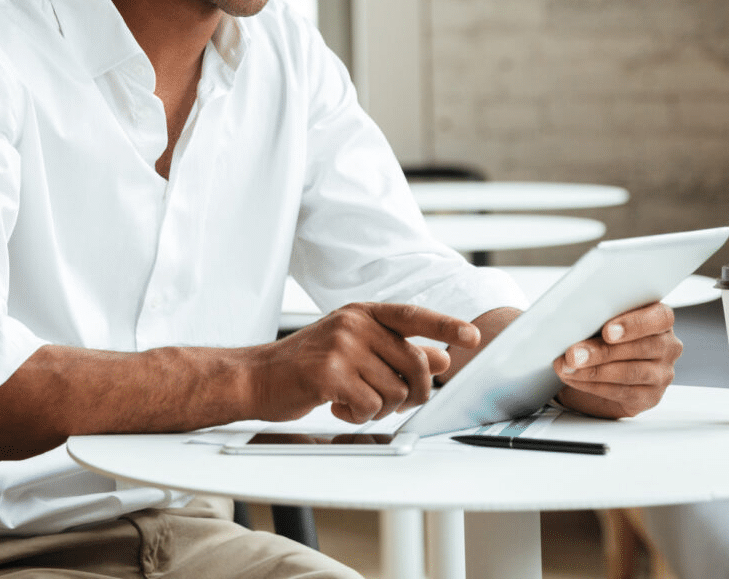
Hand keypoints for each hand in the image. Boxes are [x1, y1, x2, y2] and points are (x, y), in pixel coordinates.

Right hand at [248, 302, 481, 424]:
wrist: (256, 377)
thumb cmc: (306, 364)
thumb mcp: (354, 349)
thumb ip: (397, 351)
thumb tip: (441, 358)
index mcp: (363, 313)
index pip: (413, 315)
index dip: (446, 325)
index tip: (472, 336)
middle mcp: (354, 323)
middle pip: (414, 363)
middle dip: (413, 393)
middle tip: (392, 402)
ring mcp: (341, 345)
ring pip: (395, 390)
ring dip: (380, 408)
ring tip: (354, 401)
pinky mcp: (328, 373)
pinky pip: (370, 405)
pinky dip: (359, 415)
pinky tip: (338, 406)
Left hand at [553, 302, 680, 417]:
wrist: (599, 371)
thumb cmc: (603, 337)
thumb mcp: (603, 321)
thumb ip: (598, 317)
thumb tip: (572, 322)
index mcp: (660, 318)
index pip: (660, 318)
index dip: (634, 324)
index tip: (607, 331)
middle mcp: (667, 346)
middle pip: (641, 347)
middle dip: (602, 351)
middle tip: (574, 354)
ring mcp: (662, 373)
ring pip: (631, 372)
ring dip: (595, 370)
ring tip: (569, 367)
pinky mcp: (650, 397)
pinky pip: (623, 392)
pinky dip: (594, 386)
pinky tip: (576, 379)